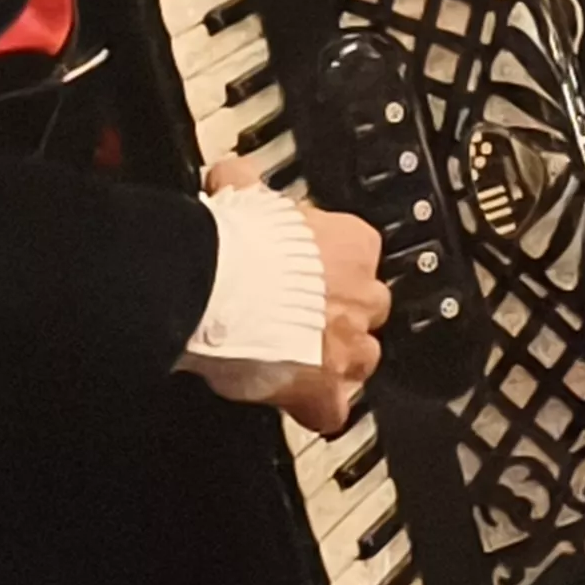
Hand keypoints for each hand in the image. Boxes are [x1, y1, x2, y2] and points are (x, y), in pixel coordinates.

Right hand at [199, 153, 389, 434]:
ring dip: (337, 362)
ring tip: (301, 362)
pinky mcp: (325, 388)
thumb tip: (229, 173)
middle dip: (341, 315)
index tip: (307, 274)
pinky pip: (333, 409)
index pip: (359, 256)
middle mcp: (361, 295)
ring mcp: (348, 345)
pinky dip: (317, 410)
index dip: (330, 270)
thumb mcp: (244, 197)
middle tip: (302, 318)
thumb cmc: (233, 243)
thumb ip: (245, 184)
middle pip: (368, 308)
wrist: (215, 287)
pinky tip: (297, 405)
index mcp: (352, 243)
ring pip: (362, 358)